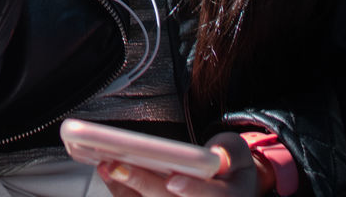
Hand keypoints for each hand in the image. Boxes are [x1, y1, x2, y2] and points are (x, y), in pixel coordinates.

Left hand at [98, 134, 263, 196]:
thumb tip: (217, 154)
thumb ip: (232, 152)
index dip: (192, 190)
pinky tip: (108, 174)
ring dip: (125, 191)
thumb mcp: (239, 156)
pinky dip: (122, 193)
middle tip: (117, 165)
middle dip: (143, 185)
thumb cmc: (230, 172)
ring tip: (106, 165)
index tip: (173, 180)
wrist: (227, 192)